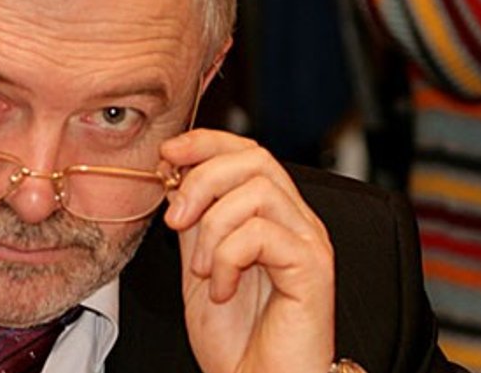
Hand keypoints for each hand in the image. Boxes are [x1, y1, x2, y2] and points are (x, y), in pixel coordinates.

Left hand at [160, 129, 334, 372]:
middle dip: (202, 179)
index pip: (248, 151)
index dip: (206, 142)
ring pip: (257, 190)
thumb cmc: (236, 339)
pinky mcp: (313, 268)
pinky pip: (261, 234)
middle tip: (175, 220)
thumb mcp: (200, 266)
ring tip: (203, 269)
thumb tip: (176, 176)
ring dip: (212, 227)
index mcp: (271, 216)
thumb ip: (195, 221)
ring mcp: (308, 242)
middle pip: (256, 159)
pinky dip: (227, 259)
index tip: (168, 154)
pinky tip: (223, 289)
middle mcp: (296, 222)